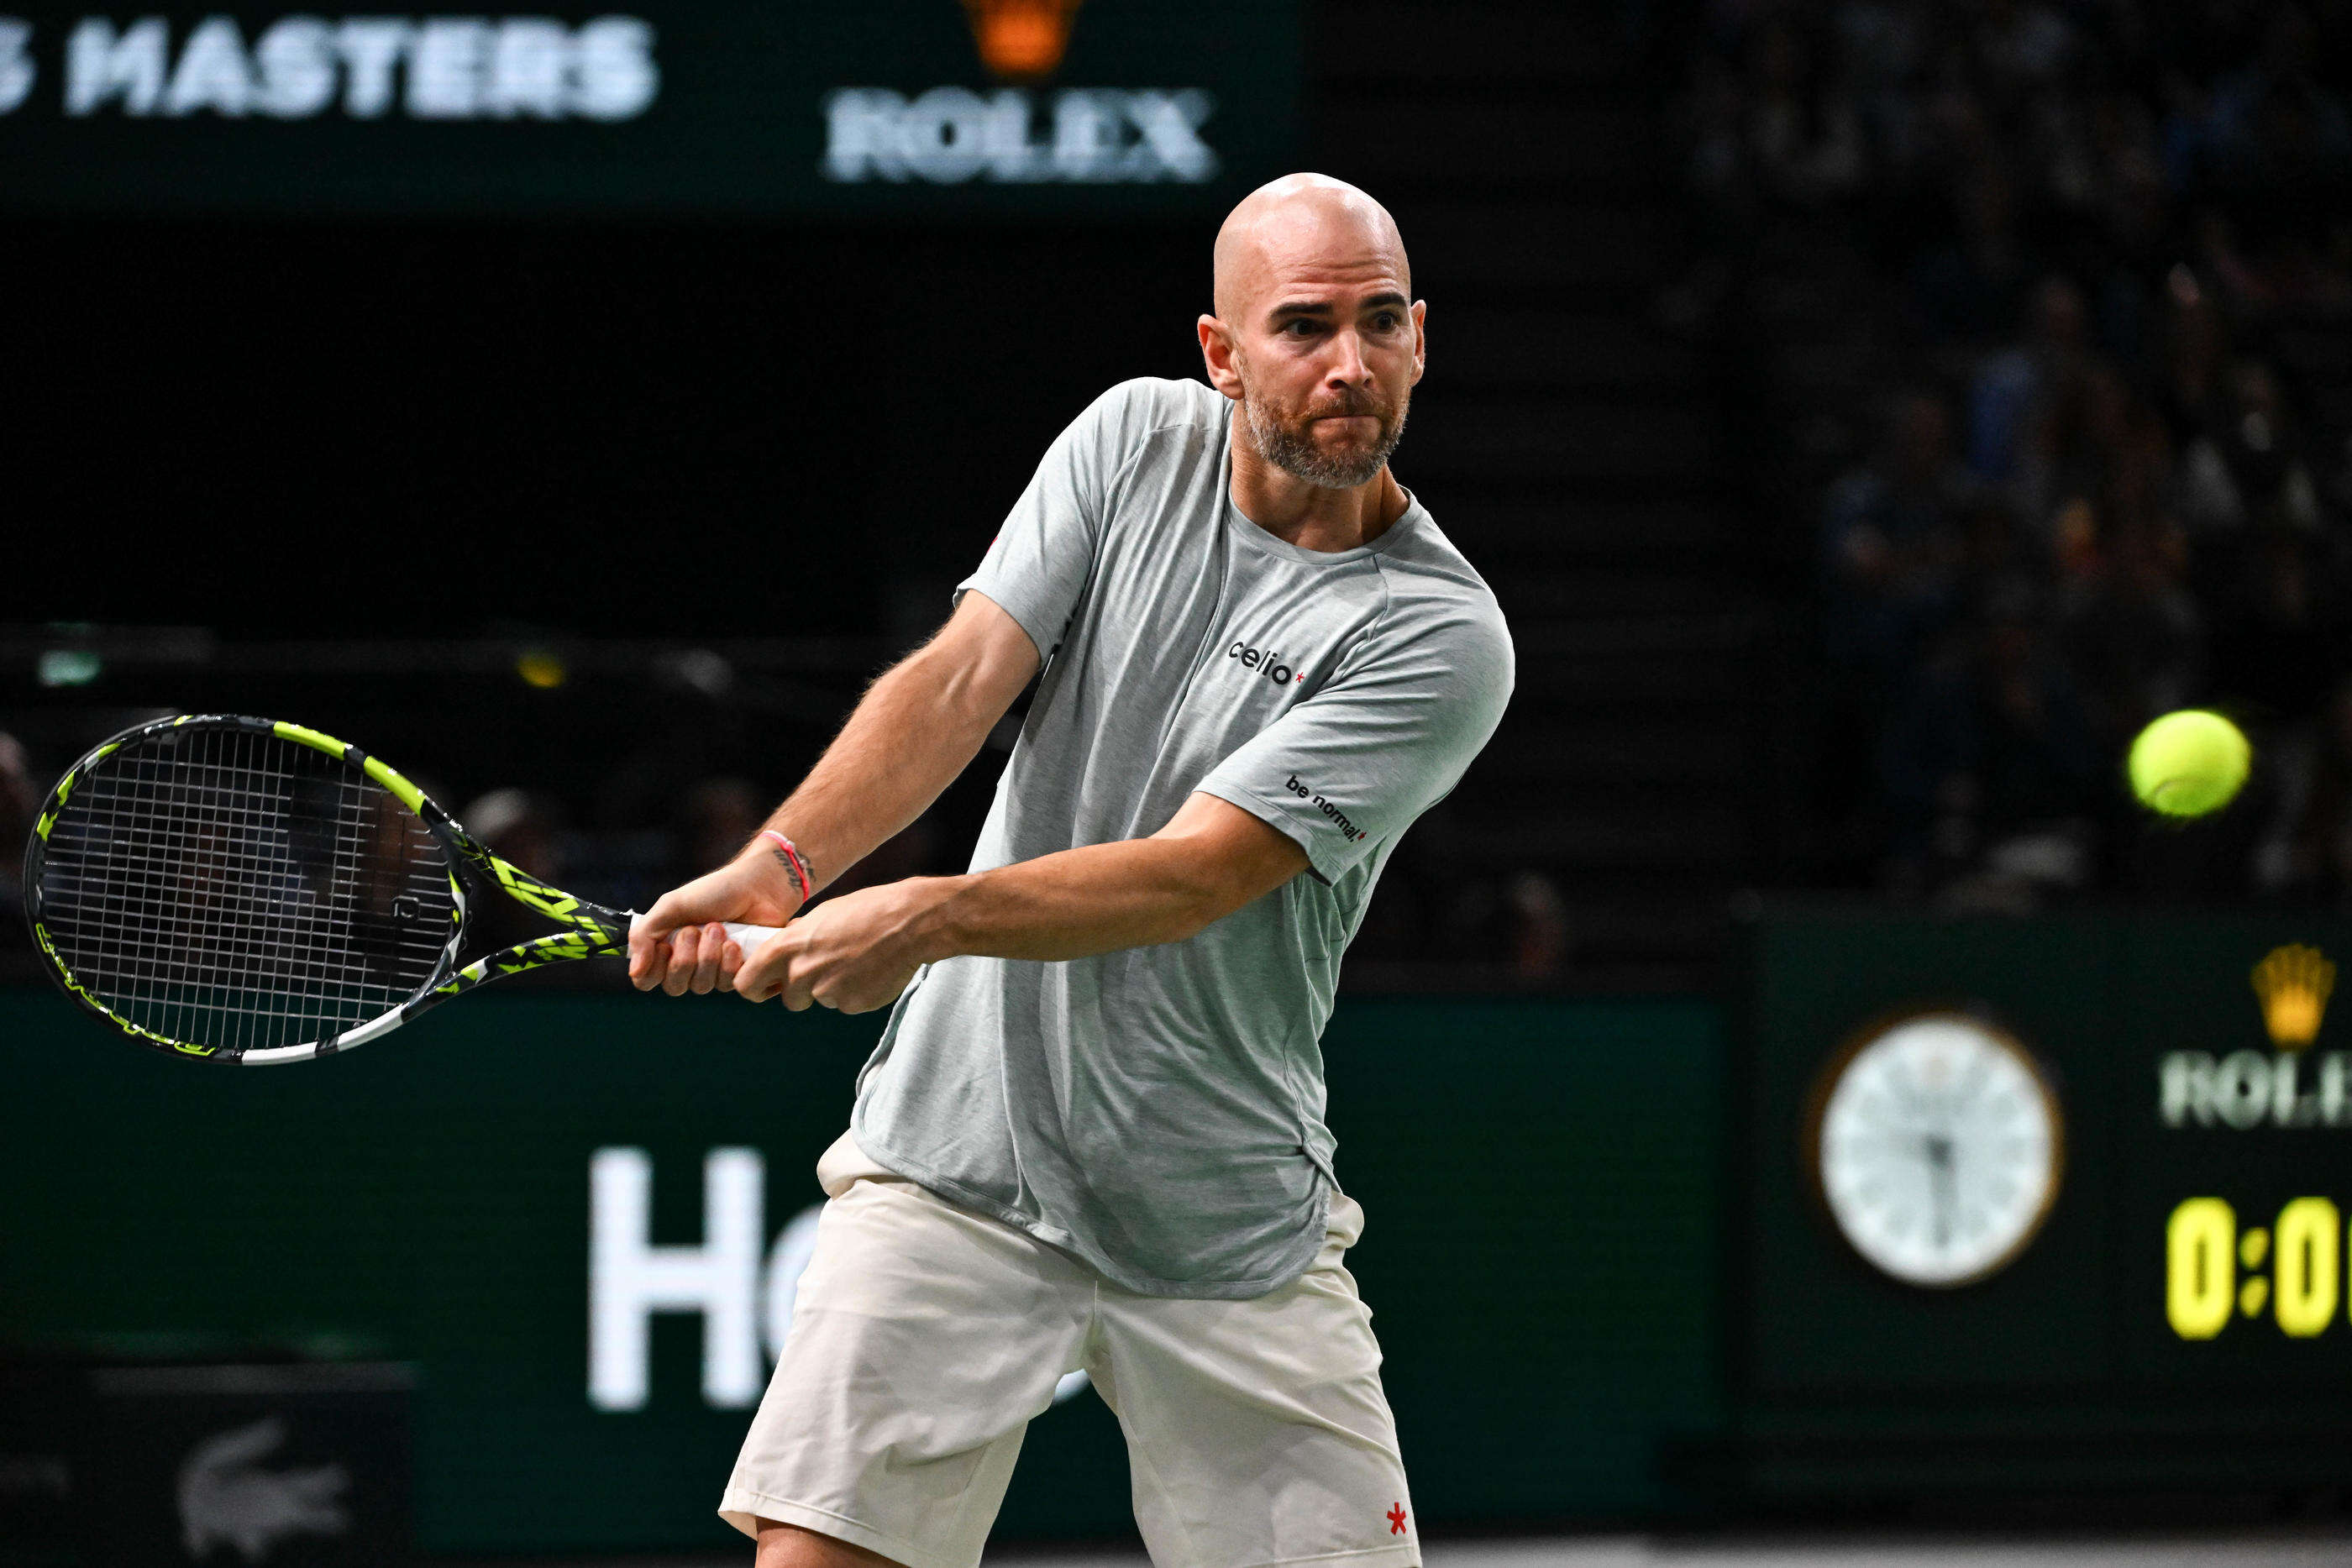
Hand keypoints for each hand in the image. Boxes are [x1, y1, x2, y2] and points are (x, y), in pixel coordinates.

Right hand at [629, 856, 803, 995]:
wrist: (757, 886)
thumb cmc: (714, 892)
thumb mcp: (671, 906)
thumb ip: (644, 935)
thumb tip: (634, 972)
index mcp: (666, 948)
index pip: (647, 981)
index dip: (653, 970)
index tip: (664, 947)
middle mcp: (689, 964)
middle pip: (674, 987)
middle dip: (684, 959)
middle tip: (695, 930)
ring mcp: (714, 970)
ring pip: (702, 987)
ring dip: (709, 956)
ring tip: (719, 928)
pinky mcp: (739, 973)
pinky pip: (728, 985)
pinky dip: (729, 963)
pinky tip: (735, 943)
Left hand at [734, 878, 947, 1013]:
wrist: (909, 923)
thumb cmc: (867, 910)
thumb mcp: (823, 915)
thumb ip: (798, 937)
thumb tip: (786, 947)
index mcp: (787, 948)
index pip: (746, 984)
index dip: (755, 986)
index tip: (766, 985)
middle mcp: (802, 974)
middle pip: (789, 999)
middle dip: (802, 990)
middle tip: (826, 969)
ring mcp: (827, 993)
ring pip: (821, 1000)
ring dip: (832, 989)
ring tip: (856, 963)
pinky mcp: (852, 1005)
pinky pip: (846, 1003)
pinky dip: (855, 992)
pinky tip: (871, 970)